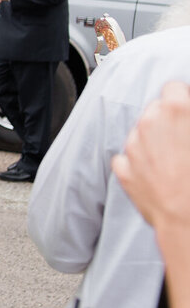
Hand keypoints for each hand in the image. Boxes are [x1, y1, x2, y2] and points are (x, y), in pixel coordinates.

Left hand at [113, 82, 189, 238]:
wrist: (188, 220)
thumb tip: (187, 114)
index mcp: (175, 111)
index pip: (173, 87)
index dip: (183, 99)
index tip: (187, 112)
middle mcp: (148, 123)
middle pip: (156, 109)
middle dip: (168, 121)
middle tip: (183, 140)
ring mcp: (133, 146)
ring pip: (141, 132)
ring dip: (153, 141)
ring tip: (172, 161)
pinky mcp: (124, 168)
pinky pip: (129, 158)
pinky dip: (140, 163)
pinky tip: (157, 175)